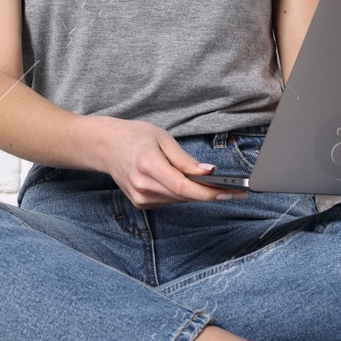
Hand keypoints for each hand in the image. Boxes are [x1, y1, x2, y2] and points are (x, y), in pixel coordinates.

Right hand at [87, 116, 247, 209]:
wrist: (106, 147)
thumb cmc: (134, 137)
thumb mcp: (162, 138)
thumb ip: (185, 159)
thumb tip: (209, 172)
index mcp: (148, 165)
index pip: (183, 187)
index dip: (208, 192)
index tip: (229, 192)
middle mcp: (143, 186)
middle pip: (184, 196)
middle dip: (210, 193)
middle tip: (234, 190)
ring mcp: (140, 198)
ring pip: (179, 200)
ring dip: (198, 194)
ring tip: (218, 187)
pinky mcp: (141, 203)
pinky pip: (170, 201)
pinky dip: (183, 194)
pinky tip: (189, 185)